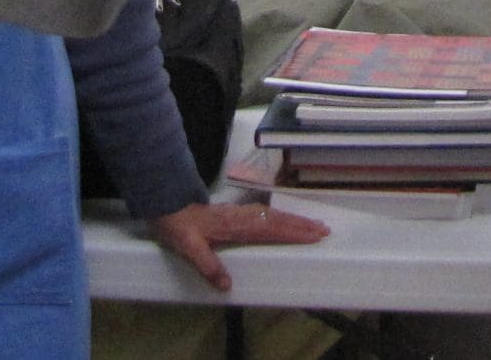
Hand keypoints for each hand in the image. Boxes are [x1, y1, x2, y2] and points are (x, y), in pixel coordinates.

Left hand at [148, 200, 328, 290]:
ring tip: (314, 225)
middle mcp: (241, 217)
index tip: (312, 235)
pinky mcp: (235, 214)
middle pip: (277, 219)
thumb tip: (227, 285)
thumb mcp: (187, 248)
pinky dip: (280, 217)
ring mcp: (239, 213)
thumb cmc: (177, 227)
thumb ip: (207, 265)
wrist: (166, 204)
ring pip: (273, 215)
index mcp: (234, 225)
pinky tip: (285, 221)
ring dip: (294, 220)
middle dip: (301, 224)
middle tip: (324, 229)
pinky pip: (264, 214)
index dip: (292, 232)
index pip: (269, 228)